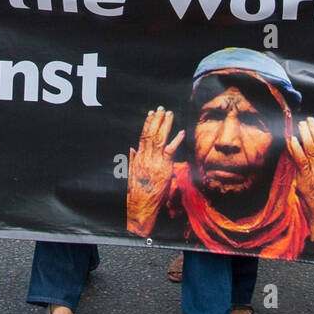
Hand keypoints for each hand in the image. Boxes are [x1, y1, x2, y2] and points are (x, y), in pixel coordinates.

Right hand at [127, 107, 183, 237]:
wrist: (141, 205)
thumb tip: (132, 149)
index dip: (147, 124)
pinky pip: (171, 151)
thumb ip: (132, 160)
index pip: (143, 136)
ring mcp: (155, 161)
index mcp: (139, 157)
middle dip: (157, 120)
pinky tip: (181, 132)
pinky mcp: (164, 167)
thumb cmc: (137, 192)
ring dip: (165, 125)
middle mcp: (146, 157)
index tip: (150, 114)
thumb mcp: (132, 174)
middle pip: (151, 134)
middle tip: (161, 108)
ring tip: (169, 114)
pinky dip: (176, 140)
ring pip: (160, 139)